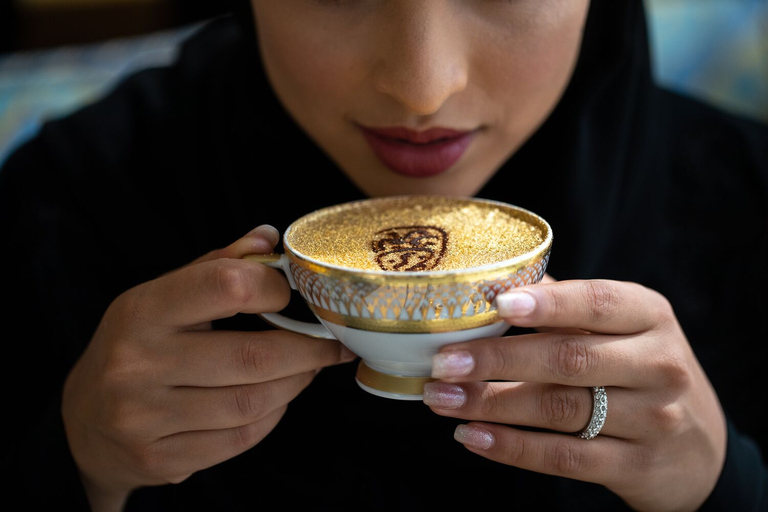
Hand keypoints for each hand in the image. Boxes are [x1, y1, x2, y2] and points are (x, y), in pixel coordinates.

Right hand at [62, 225, 354, 511]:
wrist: (82, 421)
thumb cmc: (136, 344)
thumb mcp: (162, 295)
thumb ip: (217, 266)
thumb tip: (270, 239)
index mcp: (141, 311)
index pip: (225, 286)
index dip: (274, 288)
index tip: (293, 294)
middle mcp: (136, 365)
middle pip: (252, 355)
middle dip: (307, 349)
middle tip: (331, 343)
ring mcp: (145, 419)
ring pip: (252, 402)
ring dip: (295, 384)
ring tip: (306, 369)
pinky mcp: (159, 460)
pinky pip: (240, 439)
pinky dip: (273, 416)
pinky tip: (277, 398)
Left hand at [423, 277, 726, 511]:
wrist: (698, 448)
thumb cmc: (641, 369)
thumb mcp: (624, 327)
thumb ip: (567, 305)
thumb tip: (493, 281)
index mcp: (649, 315)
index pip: (596, 302)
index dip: (546, 304)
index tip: (496, 304)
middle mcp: (658, 364)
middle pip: (567, 359)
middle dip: (496, 360)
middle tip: (443, 362)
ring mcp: (652, 419)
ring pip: (558, 409)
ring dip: (490, 404)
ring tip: (440, 398)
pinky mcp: (636, 467)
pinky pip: (565, 457)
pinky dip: (512, 447)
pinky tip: (472, 436)